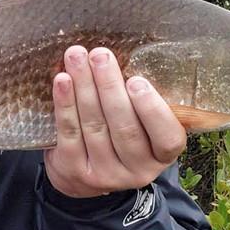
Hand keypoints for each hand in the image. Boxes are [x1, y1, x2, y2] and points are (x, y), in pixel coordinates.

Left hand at [44, 46, 185, 197]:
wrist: (80, 173)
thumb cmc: (116, 135)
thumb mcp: (140, 126)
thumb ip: (140, 101)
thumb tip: (125, 54)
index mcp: (161, 156)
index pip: (167, 138)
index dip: (152, 110)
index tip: (136, 80)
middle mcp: (138, 171)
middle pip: (124, 127)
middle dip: (109, 86)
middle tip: (100, 55)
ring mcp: (106, 174)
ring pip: (94, 126)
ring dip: (84, 87)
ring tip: (76, 57)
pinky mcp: (75, 171)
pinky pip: (69, 132)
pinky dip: (64, 104)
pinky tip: (62, 80)